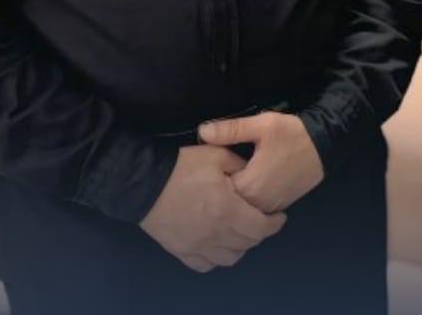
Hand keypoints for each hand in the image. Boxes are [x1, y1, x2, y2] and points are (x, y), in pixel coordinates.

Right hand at [140, 145, 285, 271]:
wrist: (142, 183)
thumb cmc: (181, 168)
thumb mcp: (216, 155)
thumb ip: (240, 165)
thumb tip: (251, 175)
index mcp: (229, 212)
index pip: (261, 228)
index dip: (274, 223)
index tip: (278, 216)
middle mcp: (217, 235)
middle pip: (247, 243)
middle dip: (259, 233)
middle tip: (260, 220)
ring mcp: (198, 246)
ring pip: (229, 258)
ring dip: (239, 247)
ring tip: (239, 232)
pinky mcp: (180, 251)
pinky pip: (204, 265)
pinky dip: (215, 258)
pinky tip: (216, 245)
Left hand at [199, 112, 325, 213]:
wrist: (325, 145)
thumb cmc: (292, 134)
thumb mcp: (262, 125)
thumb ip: (230, 130)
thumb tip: (202, 132)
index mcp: (248, 185)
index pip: (217, 189)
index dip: (211, 176)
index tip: (210, 164)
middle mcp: (257, 203)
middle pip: (227, 201)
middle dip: (221, 187)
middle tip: (217, 170)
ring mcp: (269, 207)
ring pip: (242, 207)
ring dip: (235, 196)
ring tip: (231, 177)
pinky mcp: (278, 206)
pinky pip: (255, 209)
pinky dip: (249, 200)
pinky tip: (248, 184)